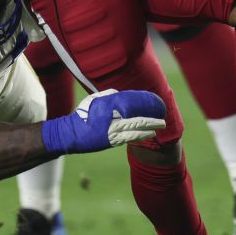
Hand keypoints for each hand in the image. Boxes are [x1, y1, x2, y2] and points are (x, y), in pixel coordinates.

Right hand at [40, 89, 166, 154]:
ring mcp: (114, 129)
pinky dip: (142, 135)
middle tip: (163, 118)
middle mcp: (114, 116)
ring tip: (160, 126)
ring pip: (137, 128)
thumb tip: (121, 93)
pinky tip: (150, 134)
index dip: (146, 102)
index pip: (134, 101)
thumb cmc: (83, 115)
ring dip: (150, 127)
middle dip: (153, 118)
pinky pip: (131, 137)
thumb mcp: (95, 100)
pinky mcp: (113, 140)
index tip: (155, 102)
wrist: (72, 133)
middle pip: (139, 116)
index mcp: (110, 104)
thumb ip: (109, 95)